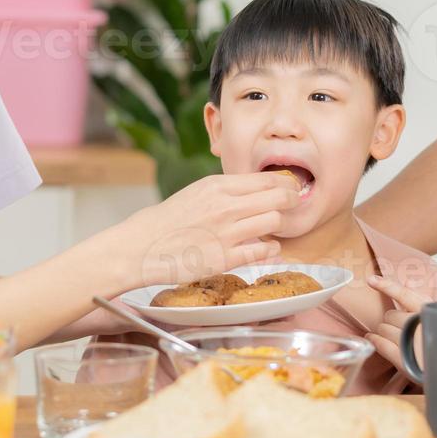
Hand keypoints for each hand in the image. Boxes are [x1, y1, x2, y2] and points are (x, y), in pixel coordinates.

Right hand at [113, 171, 300, 287]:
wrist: (143, 246)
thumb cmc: (170, 219)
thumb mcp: (198, 192)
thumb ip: (228, 190)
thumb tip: (258, 188)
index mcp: (217, 185)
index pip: (267, 179)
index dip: (287, 184)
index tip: (292, 189)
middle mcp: (224, 206)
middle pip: (278, 197)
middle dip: (292, 201)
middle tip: (293, 206)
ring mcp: (226, 233)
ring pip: (274, 221)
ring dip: (281, 225)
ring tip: (276, 228)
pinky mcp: (224, 259)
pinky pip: (263, 251)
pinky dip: (271, 249)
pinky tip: (268, 248)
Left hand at [364, 274, 432, 372]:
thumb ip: (423, 304)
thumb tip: (410, 282)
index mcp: (430, 312)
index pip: (405, 295)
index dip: (386, 286)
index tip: (371, 280)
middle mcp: (420, 325)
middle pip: (390, 315)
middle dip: (390, 321)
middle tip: (398, 329)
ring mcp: (411, 342)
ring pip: (383, 329)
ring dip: (383, 332)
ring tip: (395, 339)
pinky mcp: (404, 360)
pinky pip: (382, 345)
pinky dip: (375, 340)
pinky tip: (372, 339)